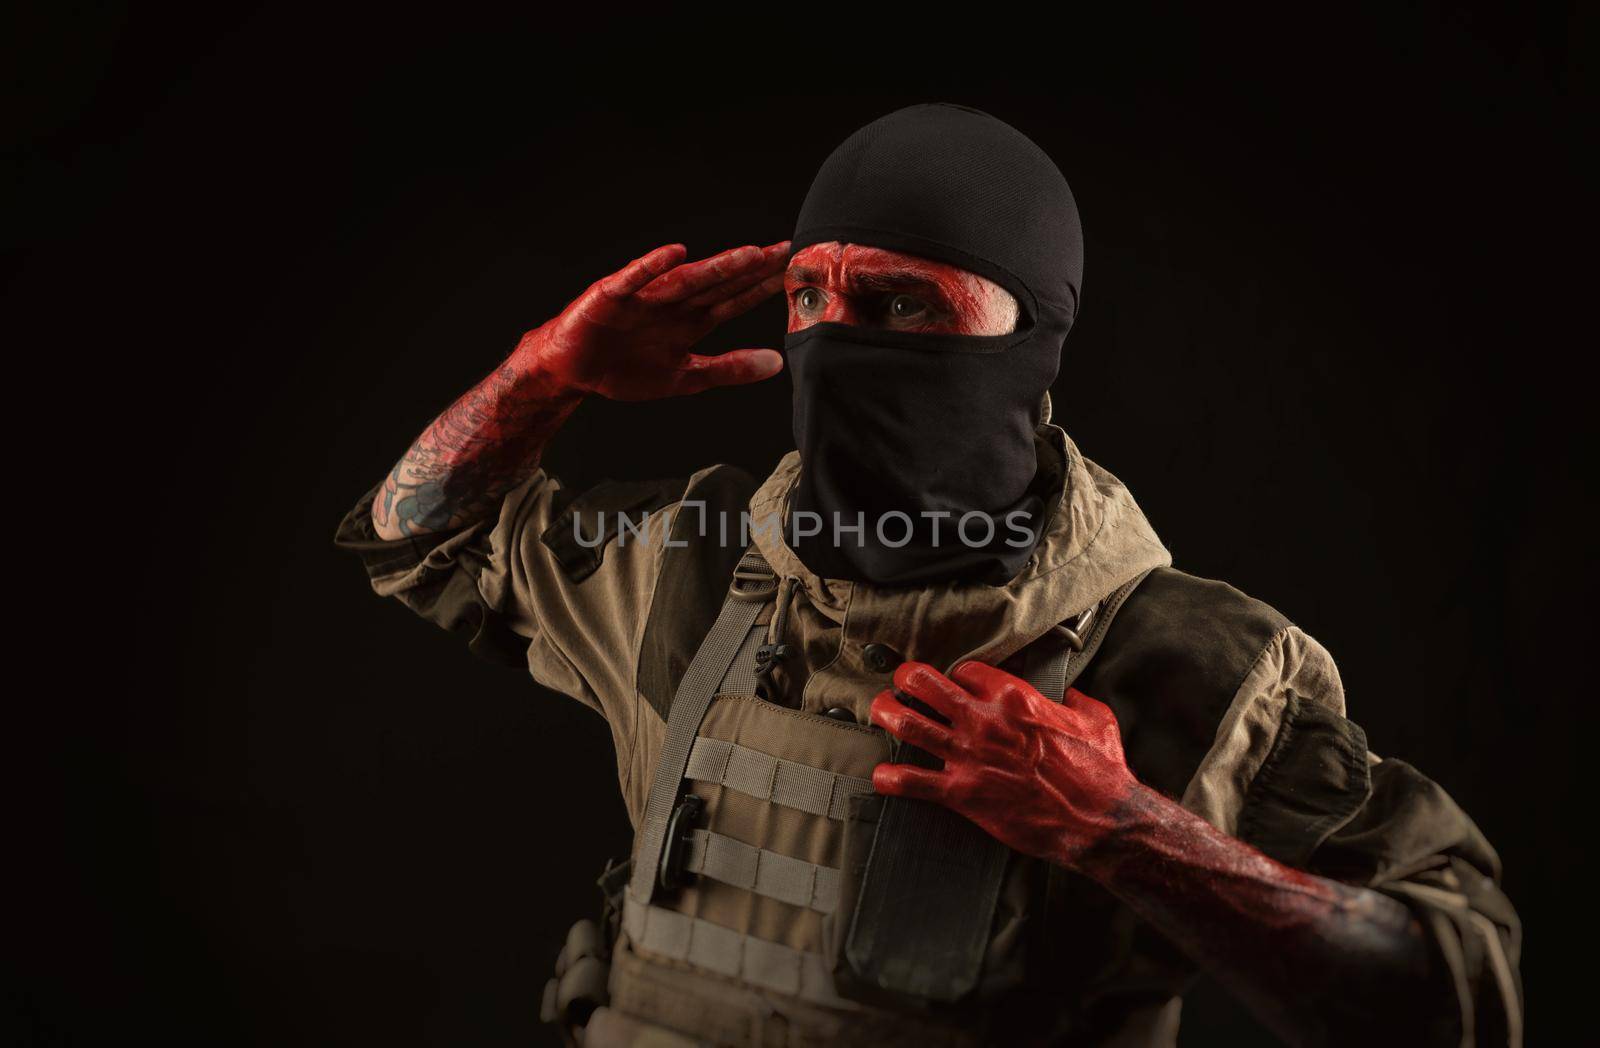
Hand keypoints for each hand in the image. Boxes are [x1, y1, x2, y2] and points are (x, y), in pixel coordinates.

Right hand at [520, 242, 788, 400]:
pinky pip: (634, 279)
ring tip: (748, 254)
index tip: (798, 273)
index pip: (736, 298)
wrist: (573, 372)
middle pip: (719, 282)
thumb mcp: (686, 377)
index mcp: (692, 319)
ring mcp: (644, 296)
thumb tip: (776, 363)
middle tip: (788, 250)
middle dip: (752, 268)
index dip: (765, 287)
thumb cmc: (625, 369)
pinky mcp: (612, 296)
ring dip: (716, 267)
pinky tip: (674, 253)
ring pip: (686, 280)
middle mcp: (674, 302)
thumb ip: (729, 368)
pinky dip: (651, 267)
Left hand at [870, 661, 1139, 868]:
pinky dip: (891, 779)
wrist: (1097, 818)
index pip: (967, 669)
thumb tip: (1069, 697)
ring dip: (886, 714)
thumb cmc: (1099, 770)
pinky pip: (914, 782)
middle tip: (899, 682)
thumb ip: (1075, 702)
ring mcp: (970, 756)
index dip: (958, 674)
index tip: (955, 682)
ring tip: (879, 710)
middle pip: (925, 684)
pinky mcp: (964, 793)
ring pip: (910, 725)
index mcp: (1015, 697)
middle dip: (905, 678)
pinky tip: (880, 777)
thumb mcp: (1094, 719)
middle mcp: (984, 721)